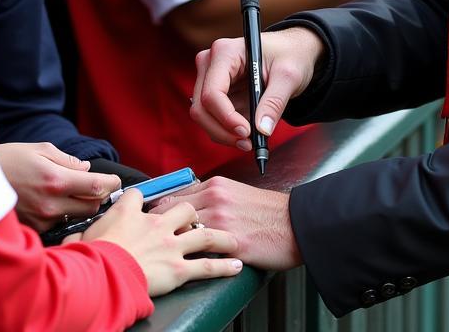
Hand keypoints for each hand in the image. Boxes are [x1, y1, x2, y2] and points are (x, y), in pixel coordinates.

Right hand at [0, 142, 120, 230]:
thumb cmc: (7, 161)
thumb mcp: (39, 150)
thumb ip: (67, 160)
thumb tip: (85, 169)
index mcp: (55, 181)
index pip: (96, 187)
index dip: (111, 184)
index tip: (116, 180)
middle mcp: (50, 205)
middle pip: (91, 207)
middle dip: (97, 196)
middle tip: (94, 185)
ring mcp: (41, 220)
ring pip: (74, 216)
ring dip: (77, 205)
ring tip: (64, 192)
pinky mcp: (33, 230)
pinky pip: (56, 223)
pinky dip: (59, 213)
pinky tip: (47, 202)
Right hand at [81, 189, 241, 294]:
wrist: (99, 276)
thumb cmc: (87, 258)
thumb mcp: (80, 239)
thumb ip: (82, 236)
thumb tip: (72, 240)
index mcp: (129, 214)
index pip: (137, 196)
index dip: (140, 199)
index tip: (143, 204)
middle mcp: (155, 224)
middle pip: (184, 207)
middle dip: (194, 211)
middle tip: (200, 217)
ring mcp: (170, 245)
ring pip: (205, 232)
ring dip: (222, 236)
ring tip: (234, 238)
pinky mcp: (177, 269)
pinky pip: (206, 265)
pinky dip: (223, 266)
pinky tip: (236, 265)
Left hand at [159, 177, 300, 270]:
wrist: (295, 222)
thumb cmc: (269, 211)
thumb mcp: (239, 193)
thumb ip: (214, 196)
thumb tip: (194, 207)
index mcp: (217, 185)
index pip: (176, 195)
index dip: (162, 210)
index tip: (153, 220)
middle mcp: (215, 198)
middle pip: (171, 211)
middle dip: (159, 227)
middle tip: (152, 241)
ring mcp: (220, 220)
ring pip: (181, 230)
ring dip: (171, 242)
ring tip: (164, 254)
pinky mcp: (228, 242)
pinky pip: (199, 250)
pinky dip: (190, 257)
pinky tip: (186, 264)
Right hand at [190, 27, 323, 149]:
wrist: (291, 51)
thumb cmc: (289, 55)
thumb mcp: (288, 76)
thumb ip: (275, 102)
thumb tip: (262, 129)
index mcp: (226, 52)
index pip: (212, 92)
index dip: (226, 117)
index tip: (247, 132)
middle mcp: (211, 63)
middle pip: (202, 107)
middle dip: (222, 130)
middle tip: (248, 143)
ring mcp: (210, 78)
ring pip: (203, 116)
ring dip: (223, 134)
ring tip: (250, 140)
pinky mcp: (215, 92)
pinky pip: (212, 118)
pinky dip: (226, 131)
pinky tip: (246, 132)